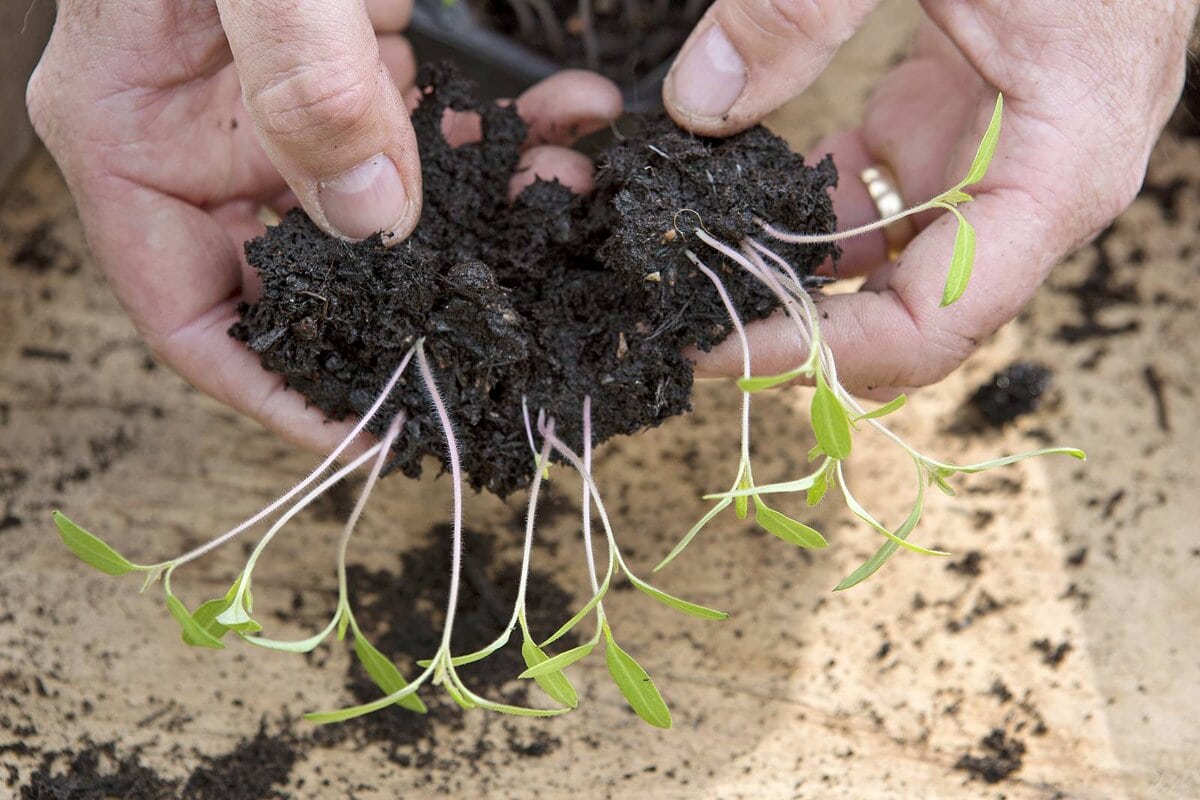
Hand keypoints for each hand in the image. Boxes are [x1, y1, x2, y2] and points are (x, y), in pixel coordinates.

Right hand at [27, 0, 620, 450]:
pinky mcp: (351, 67)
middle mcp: (200, 137)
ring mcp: (280, 106)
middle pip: (301, 284)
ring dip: (482, 227)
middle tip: (515, 334)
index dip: (280, 394)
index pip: (190, 319)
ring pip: (383, 218)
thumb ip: (303, 81)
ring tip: (569, 217)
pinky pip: (425, 137)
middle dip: (414, 313)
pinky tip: (567, 127)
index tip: (376, 433)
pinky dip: (499, 140)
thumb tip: (373, 220)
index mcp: (128, 134)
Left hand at [664, 1, 1197, 394]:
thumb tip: (701, 100)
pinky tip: (759, 192)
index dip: (823, 352)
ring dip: (807, 267)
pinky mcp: (976, 109)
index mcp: (1062, 165)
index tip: (723, 348)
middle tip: (699, 322)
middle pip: (919, 309)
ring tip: (711, 265)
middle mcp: (1046, 178)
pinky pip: (895, 189)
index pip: (938, 320)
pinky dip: (823, 202)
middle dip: (806, 326)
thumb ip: (801, 10)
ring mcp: (1012, 146)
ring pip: (902, 256)